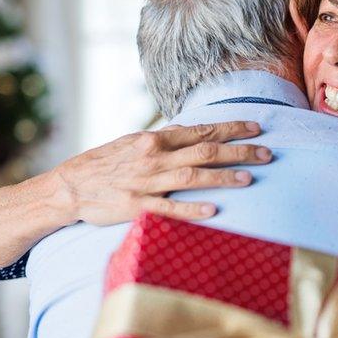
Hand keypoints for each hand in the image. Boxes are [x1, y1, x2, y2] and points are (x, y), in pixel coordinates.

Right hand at [49, 121, 271, 225]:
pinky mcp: (136, 206)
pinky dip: (191, 209)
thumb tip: (194, 133)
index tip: (257, 127)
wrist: (69, 186)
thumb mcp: (134, 143)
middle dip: (239, 151)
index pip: (201, 130)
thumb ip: (165, 141)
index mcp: (156, 139)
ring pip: (192, 177)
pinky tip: (214, 210)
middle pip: (205, 151)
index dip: (231, 128)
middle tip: (267, 153)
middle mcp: (154, 156)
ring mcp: (146, 182)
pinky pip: (169, 208)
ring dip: (222, 177)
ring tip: (249, 179)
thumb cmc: (106, 164)